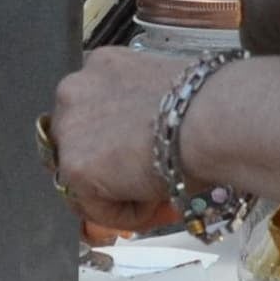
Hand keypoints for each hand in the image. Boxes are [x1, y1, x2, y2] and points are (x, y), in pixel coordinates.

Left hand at [49, 46, 192, 240]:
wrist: (210, 118)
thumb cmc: (207, 105)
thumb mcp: (166, 96)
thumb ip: (145, 115)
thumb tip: (148, 149)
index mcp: (101, 65)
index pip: (92, 113)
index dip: (116, 145)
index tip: (140, 162)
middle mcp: (75, 89)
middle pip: (80, 145)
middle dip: (109, 171)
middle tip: (146, 187)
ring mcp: (69, 128)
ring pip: (84, 180)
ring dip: (118, 194)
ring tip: (158, 195)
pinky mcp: (74, 166)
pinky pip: (93, 207)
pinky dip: (123, 214)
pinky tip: (155, 200)